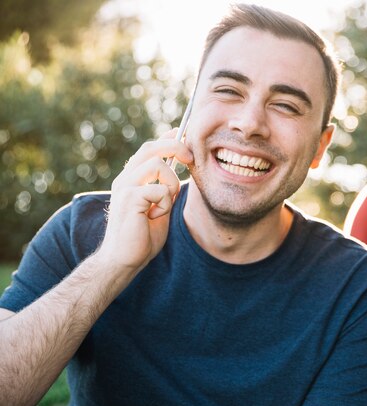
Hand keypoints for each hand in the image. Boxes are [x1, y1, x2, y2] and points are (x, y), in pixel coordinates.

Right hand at [97, 129, 193, 274]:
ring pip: (159, 165)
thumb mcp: (160, 207)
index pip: (150, 148)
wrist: (125, 260)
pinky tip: (154, 217)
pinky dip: (164, 204)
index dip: (168, 138)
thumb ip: (166, 188)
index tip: (183, 133)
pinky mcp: (128, 198)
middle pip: (152, 148)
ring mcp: (124, 187)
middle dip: (176, 147)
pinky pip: (159, 189)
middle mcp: (125, 178)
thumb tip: (181, 168)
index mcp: (132, 179)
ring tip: (164, 206)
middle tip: (191, 159)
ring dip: (171, 186)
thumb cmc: (143, 237)